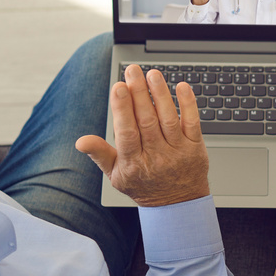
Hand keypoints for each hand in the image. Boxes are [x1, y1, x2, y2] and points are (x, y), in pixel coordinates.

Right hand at [76, 65, 209, 206]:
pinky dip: (188, 104)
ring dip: (160, 94)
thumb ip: (100, 155)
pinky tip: (181, 87)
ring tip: (152, 74)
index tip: (118, 87)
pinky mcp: (195, 147)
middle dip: (139, 93)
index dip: (122, 109)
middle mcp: (156, 156)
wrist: (178, 204)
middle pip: (146, 121)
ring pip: (168, 119)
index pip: (127, 133)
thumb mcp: (116, 175)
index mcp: (133, 163)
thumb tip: (81, 141)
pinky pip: (192, 123)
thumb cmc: (143, 185)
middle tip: (132, 71)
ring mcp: (177, 151)